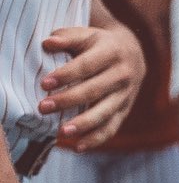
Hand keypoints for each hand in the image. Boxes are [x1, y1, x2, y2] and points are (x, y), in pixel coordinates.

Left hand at [40, 22, 145, 149]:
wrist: (133, 52)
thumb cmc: (99, 44)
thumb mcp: (87, 35)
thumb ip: (67, 37)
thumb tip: (47, 43)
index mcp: (113, 52)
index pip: (87, 66)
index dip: (66, 75)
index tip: (44, 84)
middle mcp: (124, 74)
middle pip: (94, 90)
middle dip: (68, 100)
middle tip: (42, 107)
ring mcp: (127, 94)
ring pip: (105, 111)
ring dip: (83, 123)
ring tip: (61, 132)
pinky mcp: (125, 109)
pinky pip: (112, 127)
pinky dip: (96, 138)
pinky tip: (78, 147)